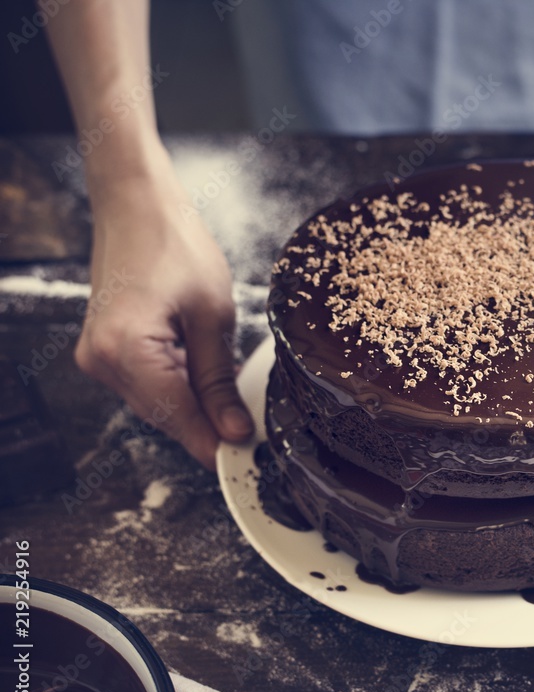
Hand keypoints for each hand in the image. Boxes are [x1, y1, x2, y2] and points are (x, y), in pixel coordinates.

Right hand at [75, 170, 252, 467]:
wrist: (136, 204)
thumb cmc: (175, 245)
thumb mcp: (213, 316)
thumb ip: (219, 380)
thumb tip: (232, 431)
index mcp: (128, 351)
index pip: (178, 418)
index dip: (214, 443)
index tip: (245, 460)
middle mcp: (102, 361)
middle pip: (166, 415)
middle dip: (209, 425)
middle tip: (251, 431)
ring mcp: (98, 356)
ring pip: (157, 403)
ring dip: (194, 405)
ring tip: (234, 399)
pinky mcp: (104, 349)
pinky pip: (147, 384)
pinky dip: (178, 386)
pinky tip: (206, 376)